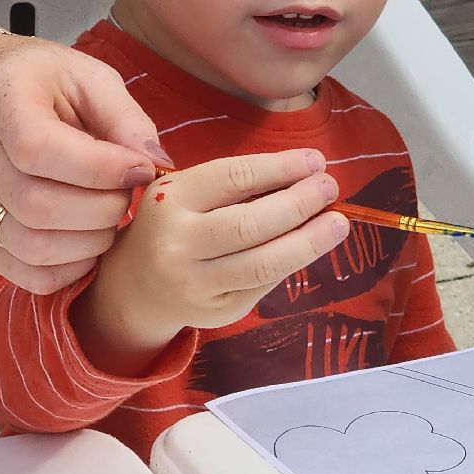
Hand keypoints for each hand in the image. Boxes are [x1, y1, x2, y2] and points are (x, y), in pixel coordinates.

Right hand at [0, 32, 171, 294]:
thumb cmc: (39, 83)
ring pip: (32, 247)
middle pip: (38, 206)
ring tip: (108, 216)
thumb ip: (125, 118)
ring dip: (90, 242)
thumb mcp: (88, 78)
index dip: (101, 169)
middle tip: (126, 194)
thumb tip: (157, 165)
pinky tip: (88, 241)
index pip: (39, 149)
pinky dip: (70, 270)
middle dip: (103, 209)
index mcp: (2, 106)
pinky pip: (26, 275)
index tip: (139, 169)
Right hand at [74, 149, 347, 373]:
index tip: (316, 161)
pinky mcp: (217, 312)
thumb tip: (308, 174)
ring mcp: (196, 284)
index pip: (234, 177)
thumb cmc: (174, 225)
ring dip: (310, 240)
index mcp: (170, 199)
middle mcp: (177, 244)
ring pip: (264, 263)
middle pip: (251, 224)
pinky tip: (311, 246)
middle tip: (330, 188)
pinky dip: (292, 262)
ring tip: (337, 222)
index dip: (281, 167)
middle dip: (300, 203)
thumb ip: (236, 184)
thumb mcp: (187, 193)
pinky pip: (264, 284)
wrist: (136, 287)